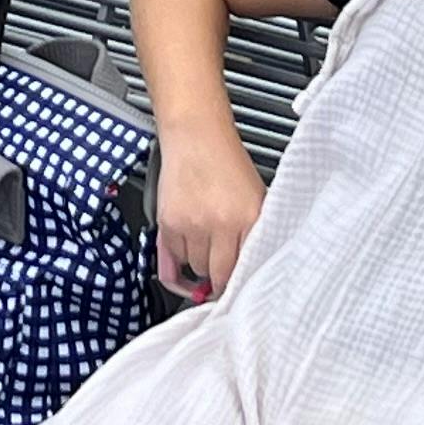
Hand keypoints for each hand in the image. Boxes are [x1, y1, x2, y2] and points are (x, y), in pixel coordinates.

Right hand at [154, 129, 266, 299]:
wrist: (196, 134)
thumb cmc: (227, 163)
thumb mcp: (255, 197)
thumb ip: (254, 234)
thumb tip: (248, 271)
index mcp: (249, 218)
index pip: (244, 270)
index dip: (240, 282)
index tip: (238, 290)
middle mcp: (220, 224)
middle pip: (218, 275)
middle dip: (219, 278)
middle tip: (220, 271)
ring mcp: (192, 225)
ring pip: (195, 268)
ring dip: (199, 263)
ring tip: (205, 242)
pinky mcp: (168, 223)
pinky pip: (172, 259)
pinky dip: (179, 258)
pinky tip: (186, 253)